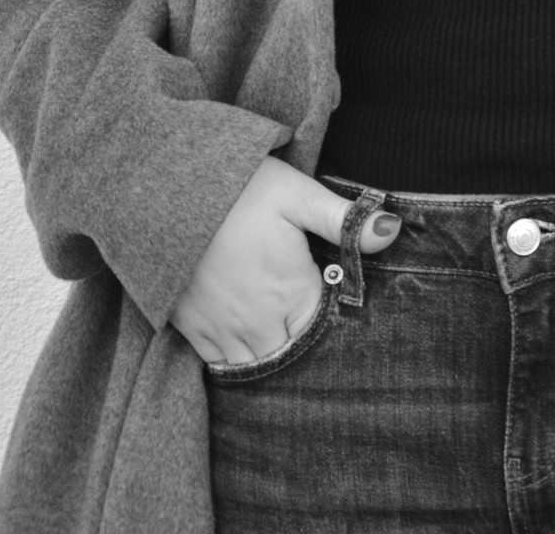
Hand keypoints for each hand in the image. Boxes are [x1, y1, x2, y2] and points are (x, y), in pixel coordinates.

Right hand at [170, 156, 401, 364]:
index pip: (323, 331)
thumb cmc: (238, 188)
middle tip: (310, 324)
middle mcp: (258, 323)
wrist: (162, 189)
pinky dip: (235, 360)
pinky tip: (246, 341)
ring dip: (271, 355)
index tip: (332, 301)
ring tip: (281, 333)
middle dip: (304, 344)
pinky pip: (218, 364)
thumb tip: (392, 231)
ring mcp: (220, 330)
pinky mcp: (189, 327)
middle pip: (292, 355)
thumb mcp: (297, 194)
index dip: (333, 321)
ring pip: (256, 366)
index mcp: (291, 294)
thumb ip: (345, 220)